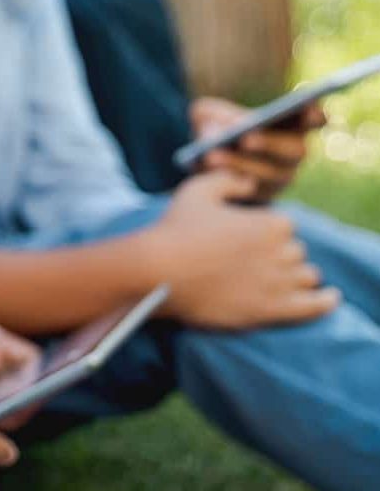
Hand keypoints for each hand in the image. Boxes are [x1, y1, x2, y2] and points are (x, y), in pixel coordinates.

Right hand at [152, 170, 340, 328]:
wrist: (159, 271)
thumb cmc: (175, 229)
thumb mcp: (197, 191)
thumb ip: (229, 180)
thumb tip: (250, 181)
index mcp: (270, 222)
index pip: (285, 227)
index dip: (265, 232)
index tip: (245, 238)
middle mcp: (281, 252)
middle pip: (296, 252)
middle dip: (279, 254)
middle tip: (252, 260)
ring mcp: (279, 283)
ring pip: (306, 276)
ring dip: (295, 275)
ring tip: (275, 278)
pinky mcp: (274, 310)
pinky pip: (314, 307)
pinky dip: (326, 302)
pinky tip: (331, 298)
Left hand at [190, 97, 323, 200]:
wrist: (202, 159)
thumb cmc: (215, 127)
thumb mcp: (209, 114)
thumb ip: (213, 115)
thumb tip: (220, 132)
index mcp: (292, 125)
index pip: (315, 119)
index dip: (315, 114)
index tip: (306, 106)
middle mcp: (294, 153)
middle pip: (295, 150)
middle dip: (270, 143)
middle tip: (246, 138)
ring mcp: (281, 177)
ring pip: (270, 174)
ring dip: (241, 164)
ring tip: (213, 155)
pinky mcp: (262, 197)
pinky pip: (250, 192)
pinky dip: (229, 179)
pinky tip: (208, 169)